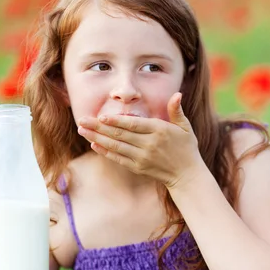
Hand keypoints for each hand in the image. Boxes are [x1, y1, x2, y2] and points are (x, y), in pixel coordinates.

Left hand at [77, 92, 204, 187]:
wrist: (187, 175)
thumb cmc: (186, 147)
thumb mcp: (185, 127)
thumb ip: (177, 110)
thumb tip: (177, 94)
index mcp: (159, 131)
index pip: (134, 124)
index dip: (117, 121)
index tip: (101, 116)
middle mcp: (149, 144)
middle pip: (120, 134)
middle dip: (99, 127)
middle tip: (82, 120)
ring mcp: (142, 157)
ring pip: (116, 146)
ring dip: (97, 138)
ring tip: (83, 131)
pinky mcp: (138, 167)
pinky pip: (118, 158)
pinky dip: (105, 152)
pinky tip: (94, 144)